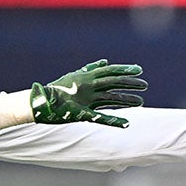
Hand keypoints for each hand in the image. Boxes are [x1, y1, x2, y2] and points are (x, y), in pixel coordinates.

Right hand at [31, 60, 147, 127]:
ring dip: (127, 100)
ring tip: (141, 101)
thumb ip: (90, 69)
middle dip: (130, 83)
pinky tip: (127, 123)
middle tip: (145, 85)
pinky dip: (114, 121)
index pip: (110, 71)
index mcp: (87, 77)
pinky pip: (101, 117)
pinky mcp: (83, 114)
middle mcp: (88, 86)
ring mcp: (86, 100)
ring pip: (111, 99)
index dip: (125, 70)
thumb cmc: (58, 89)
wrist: (40, 102)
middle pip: (114, 83)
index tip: (139, 70)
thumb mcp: (74, 75)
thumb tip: (104, 62)